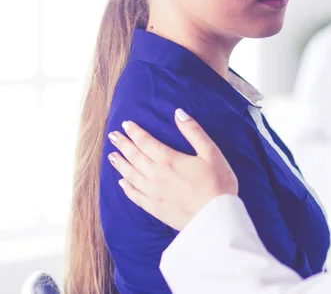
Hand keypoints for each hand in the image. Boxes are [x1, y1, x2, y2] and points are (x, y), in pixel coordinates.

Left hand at [107, 108, 238, 230]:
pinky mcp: (155, 209)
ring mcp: (153, 193)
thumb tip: (178, 113)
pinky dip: (126, 188)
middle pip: (134, 156)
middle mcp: (155, 175)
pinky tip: (122, 183)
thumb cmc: (218, 184)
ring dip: (120, 164)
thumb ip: (193, 132)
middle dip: (122, 144)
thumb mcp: (211, 153)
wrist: (216, 218)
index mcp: (168, 159)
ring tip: (112, 156)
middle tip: (113, 136)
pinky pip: (134, 196)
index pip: (145, 141)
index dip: (135, 131)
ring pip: (130, 175)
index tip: (126, 124)